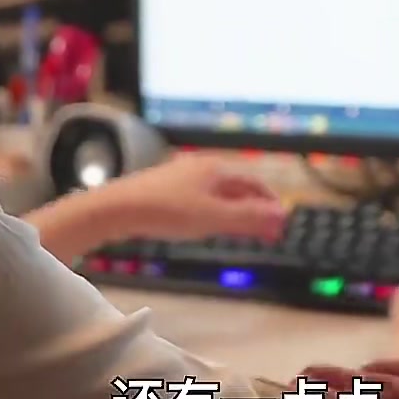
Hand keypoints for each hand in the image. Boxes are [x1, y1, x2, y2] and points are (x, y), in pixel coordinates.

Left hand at [96, 154, 287, 242]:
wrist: (117, 208)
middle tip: (266, 231)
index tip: (280, 222)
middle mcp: (201, 167)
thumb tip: (281, 215)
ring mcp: (182, 176)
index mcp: (216, 168)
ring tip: (242, 230)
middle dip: (254, 208)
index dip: (269, 202)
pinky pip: (200, 197)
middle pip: (237, 186)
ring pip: (218, 192)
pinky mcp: (165, 188)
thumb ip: (248, 217)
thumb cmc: (166, 211)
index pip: (253, 182)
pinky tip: (209, 225)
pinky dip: (215, 211)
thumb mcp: (213, 218)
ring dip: (235, 211)